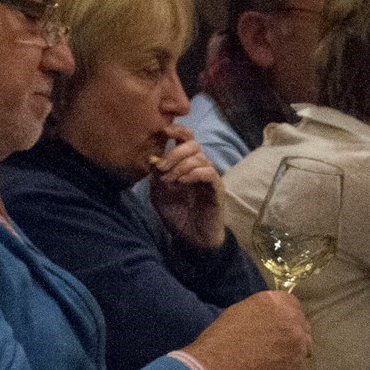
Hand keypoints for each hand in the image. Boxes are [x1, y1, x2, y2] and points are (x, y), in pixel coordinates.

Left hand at [145, 126, 224, 250]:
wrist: (191, 238)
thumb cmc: (177, 215)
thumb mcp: (159, 195)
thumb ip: (156, 177)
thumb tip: (152, 158)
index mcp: (184, 164)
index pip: (186, 138)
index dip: (177, 130)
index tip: (163, 131)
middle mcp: (199, 166)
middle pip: (193, 144)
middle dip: (175, 153)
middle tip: (162, 168)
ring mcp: (209, 176)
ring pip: (200, 157)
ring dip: (180, 166)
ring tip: (170, 181)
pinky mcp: (216, 188)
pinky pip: (208, 172)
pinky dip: (194, 174)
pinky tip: (182, 182)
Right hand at [180, 289, 310, 369]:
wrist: (217, 368)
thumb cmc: (221, 338)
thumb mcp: (240, 311)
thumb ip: (263, 310)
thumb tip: (271, 317)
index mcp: (277, 302)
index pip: (292, 304)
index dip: (284, 315)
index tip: (277, 324)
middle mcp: (293, 320)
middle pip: (301, 325)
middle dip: (291, 332)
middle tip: (275, 343)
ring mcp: (298, 345)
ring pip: (303, 347)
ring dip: (292, 351)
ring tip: (274, 360)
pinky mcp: (297, 368)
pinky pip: (298, 367)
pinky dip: (288, 369)